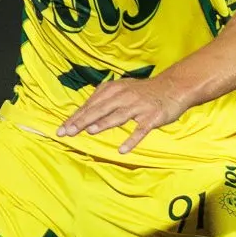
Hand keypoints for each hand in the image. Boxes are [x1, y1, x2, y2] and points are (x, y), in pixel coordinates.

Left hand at [58, 72, 189, 153]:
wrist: (174, 87)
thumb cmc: (144, 92)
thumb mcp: (122, 89)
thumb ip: (104, 100)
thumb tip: (84, 113)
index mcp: (114, 89)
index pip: (91, 104)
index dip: (76, 116)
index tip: (61, 129)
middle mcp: (124, 96)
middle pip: (100, 110)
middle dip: (82, 121)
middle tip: (66, 132)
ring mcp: (138, 107)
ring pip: (118, 116)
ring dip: (103, 123)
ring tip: (89, 131)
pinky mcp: (152, 117)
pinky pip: (140, 130)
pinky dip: (131, 140)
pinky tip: (122, 150)